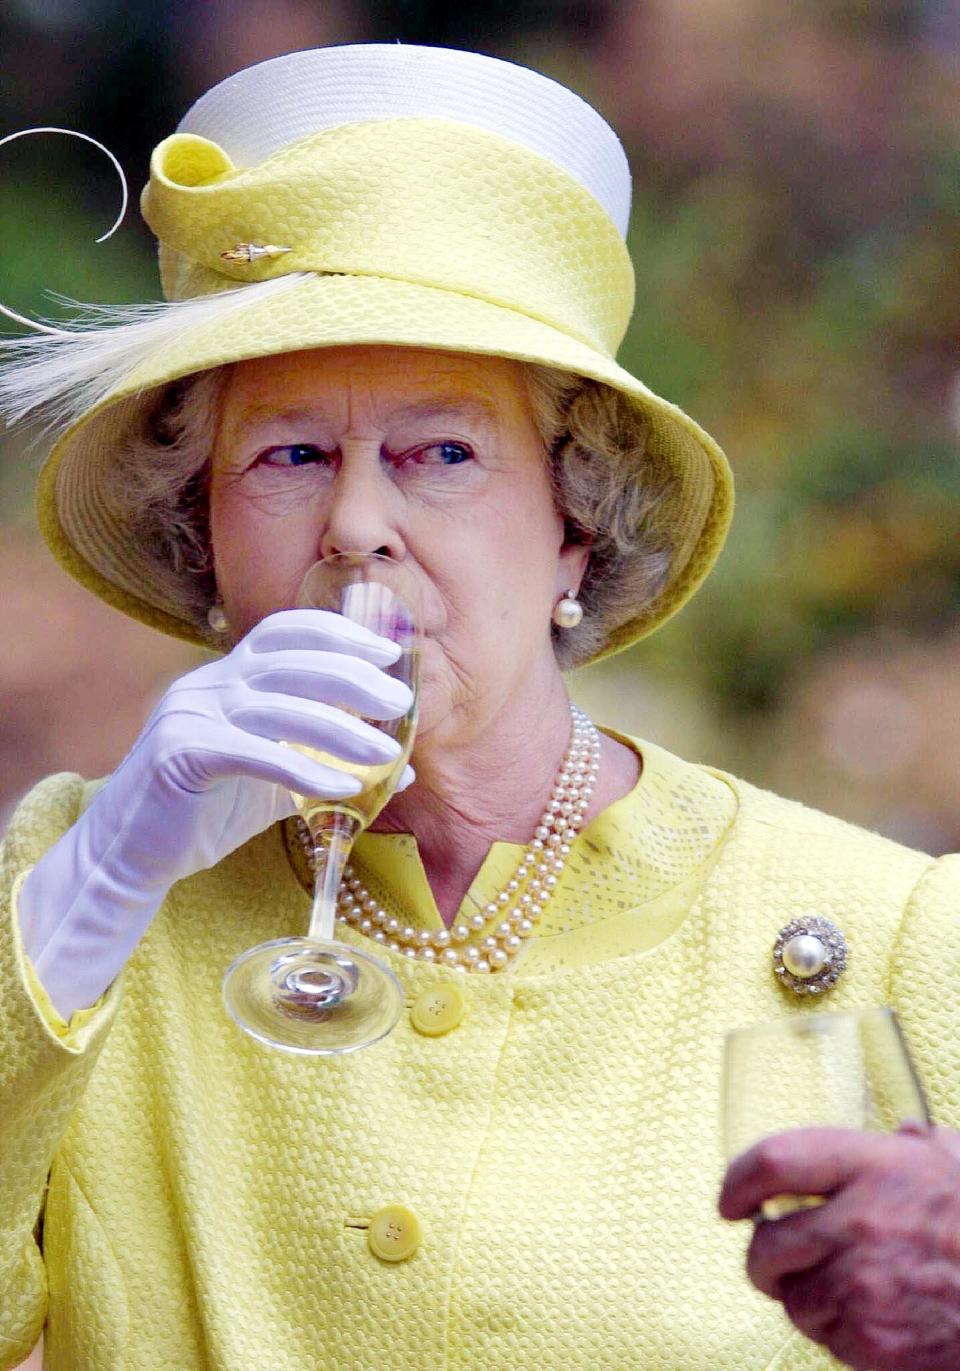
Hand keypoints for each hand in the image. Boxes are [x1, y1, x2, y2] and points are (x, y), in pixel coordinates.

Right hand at [19, 609, 413, 1016]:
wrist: (133, 853)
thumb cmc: (208, 811)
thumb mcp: (278, 781)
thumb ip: (330, 763)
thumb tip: (404, 767)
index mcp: (227, 676)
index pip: (285, 631)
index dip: (338, 633)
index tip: (387, 651)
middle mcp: (208, 683)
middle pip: (290, 663)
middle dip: (352, 678)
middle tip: (399, 702)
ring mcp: (191, 714)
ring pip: (278, 708)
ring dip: (339, 730)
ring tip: (384, 753)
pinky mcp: (182, 754)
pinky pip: (256, 754)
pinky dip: (304, 770)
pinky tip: (343, 787)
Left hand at [719, 1125, 959, 1370]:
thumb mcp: (955, 1160)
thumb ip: (916, 1144)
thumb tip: (902, 1134)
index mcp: (873, 1166)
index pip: (773, 1161)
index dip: (737, 1180)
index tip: (730, 1199)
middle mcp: (860, 1223)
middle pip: (766, 1244)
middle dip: (761, 1254)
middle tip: (771, 1252)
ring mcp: (865, 1287)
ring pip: (791, 1298)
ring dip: (800, 1294)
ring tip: (834, 1284)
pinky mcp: (874, 1343)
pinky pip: (824, 1338)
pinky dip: (833, 1331)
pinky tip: (864, 1315)